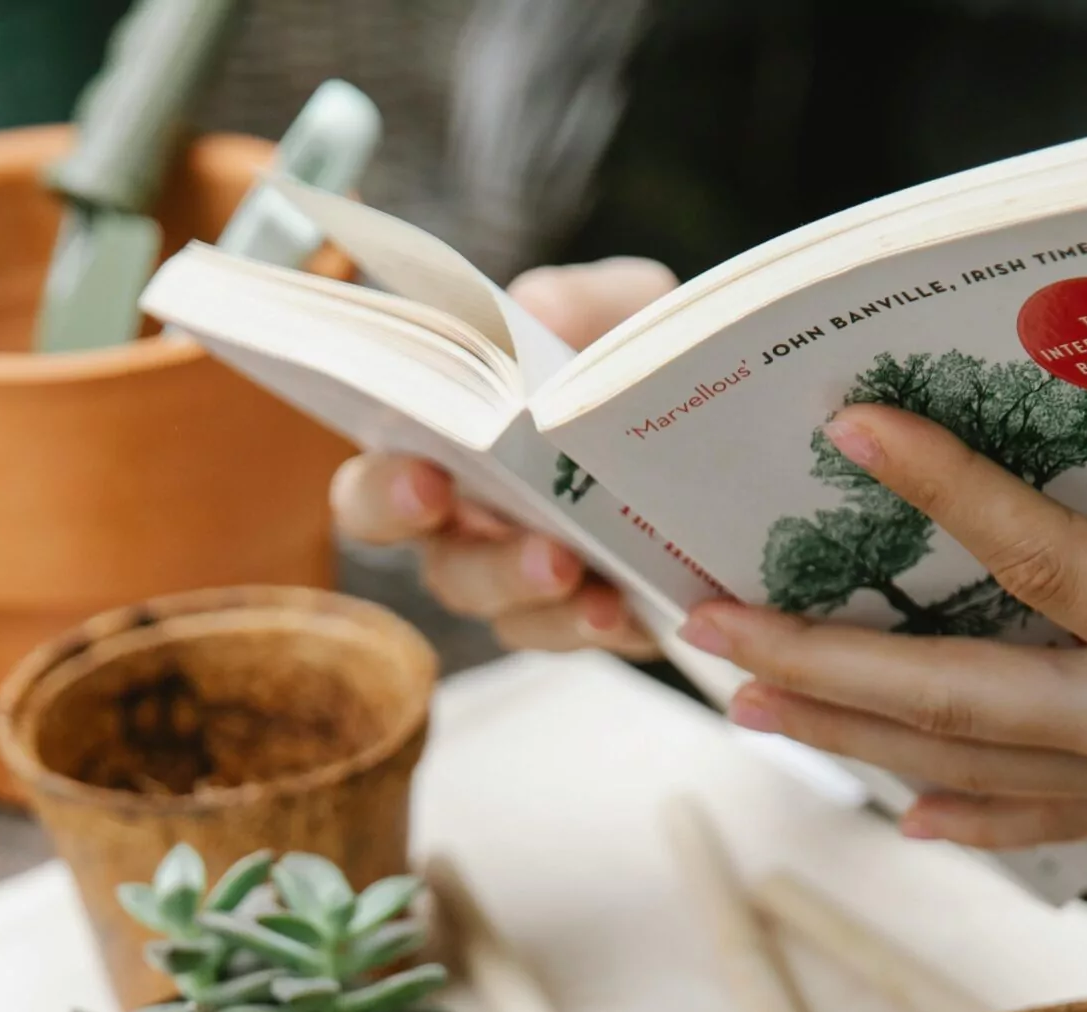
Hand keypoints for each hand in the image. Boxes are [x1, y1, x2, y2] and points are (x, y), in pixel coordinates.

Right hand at [329, 258, 675, 655]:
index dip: (385, 492)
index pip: (374, 491)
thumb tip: (537, 316)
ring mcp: (526, 587)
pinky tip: (620, 607)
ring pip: (507, 617)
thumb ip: (573, 303)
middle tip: (537, 549)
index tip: (427, 476)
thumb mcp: (615, 311)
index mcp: (444, 458)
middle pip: (443, 570)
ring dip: (540, 599)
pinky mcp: (585, 617)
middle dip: (482, 562)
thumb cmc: (624, 362)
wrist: (712, 419)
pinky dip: (591, 622)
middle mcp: (470, 534)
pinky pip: (574, 634)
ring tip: (576, 571)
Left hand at [681, 405, 1086, 1011]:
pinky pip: (1049, 813)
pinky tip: (914, 816)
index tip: (858, 430)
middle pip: (956, 695)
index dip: (956, 493)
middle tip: (704, 625)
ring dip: (855, 731)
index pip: (1054, 562)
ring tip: (753, 700)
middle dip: (823, 662)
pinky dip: (975, 812)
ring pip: (974, 758)